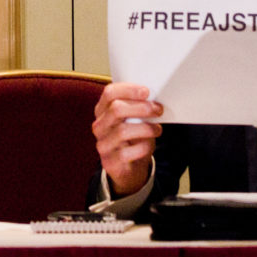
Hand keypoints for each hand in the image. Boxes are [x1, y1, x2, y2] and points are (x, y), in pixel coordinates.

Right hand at [92, 82, 163, 196]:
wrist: (129, 167)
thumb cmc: (133, 137)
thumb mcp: (132, 119)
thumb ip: (136, 107)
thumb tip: (154, 97)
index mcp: (102, 110)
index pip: (109, 93)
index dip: (129, 90)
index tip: (147, 91)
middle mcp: (99, 126)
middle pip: (116, 109)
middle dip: (141, 108)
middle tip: (157, 109)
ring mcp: (102, 144)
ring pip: (123, 131)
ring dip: (146, 128)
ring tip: (157, 129)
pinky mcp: (109, 161)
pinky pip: (127, 152)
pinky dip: (142, 147)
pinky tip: (148, 145)